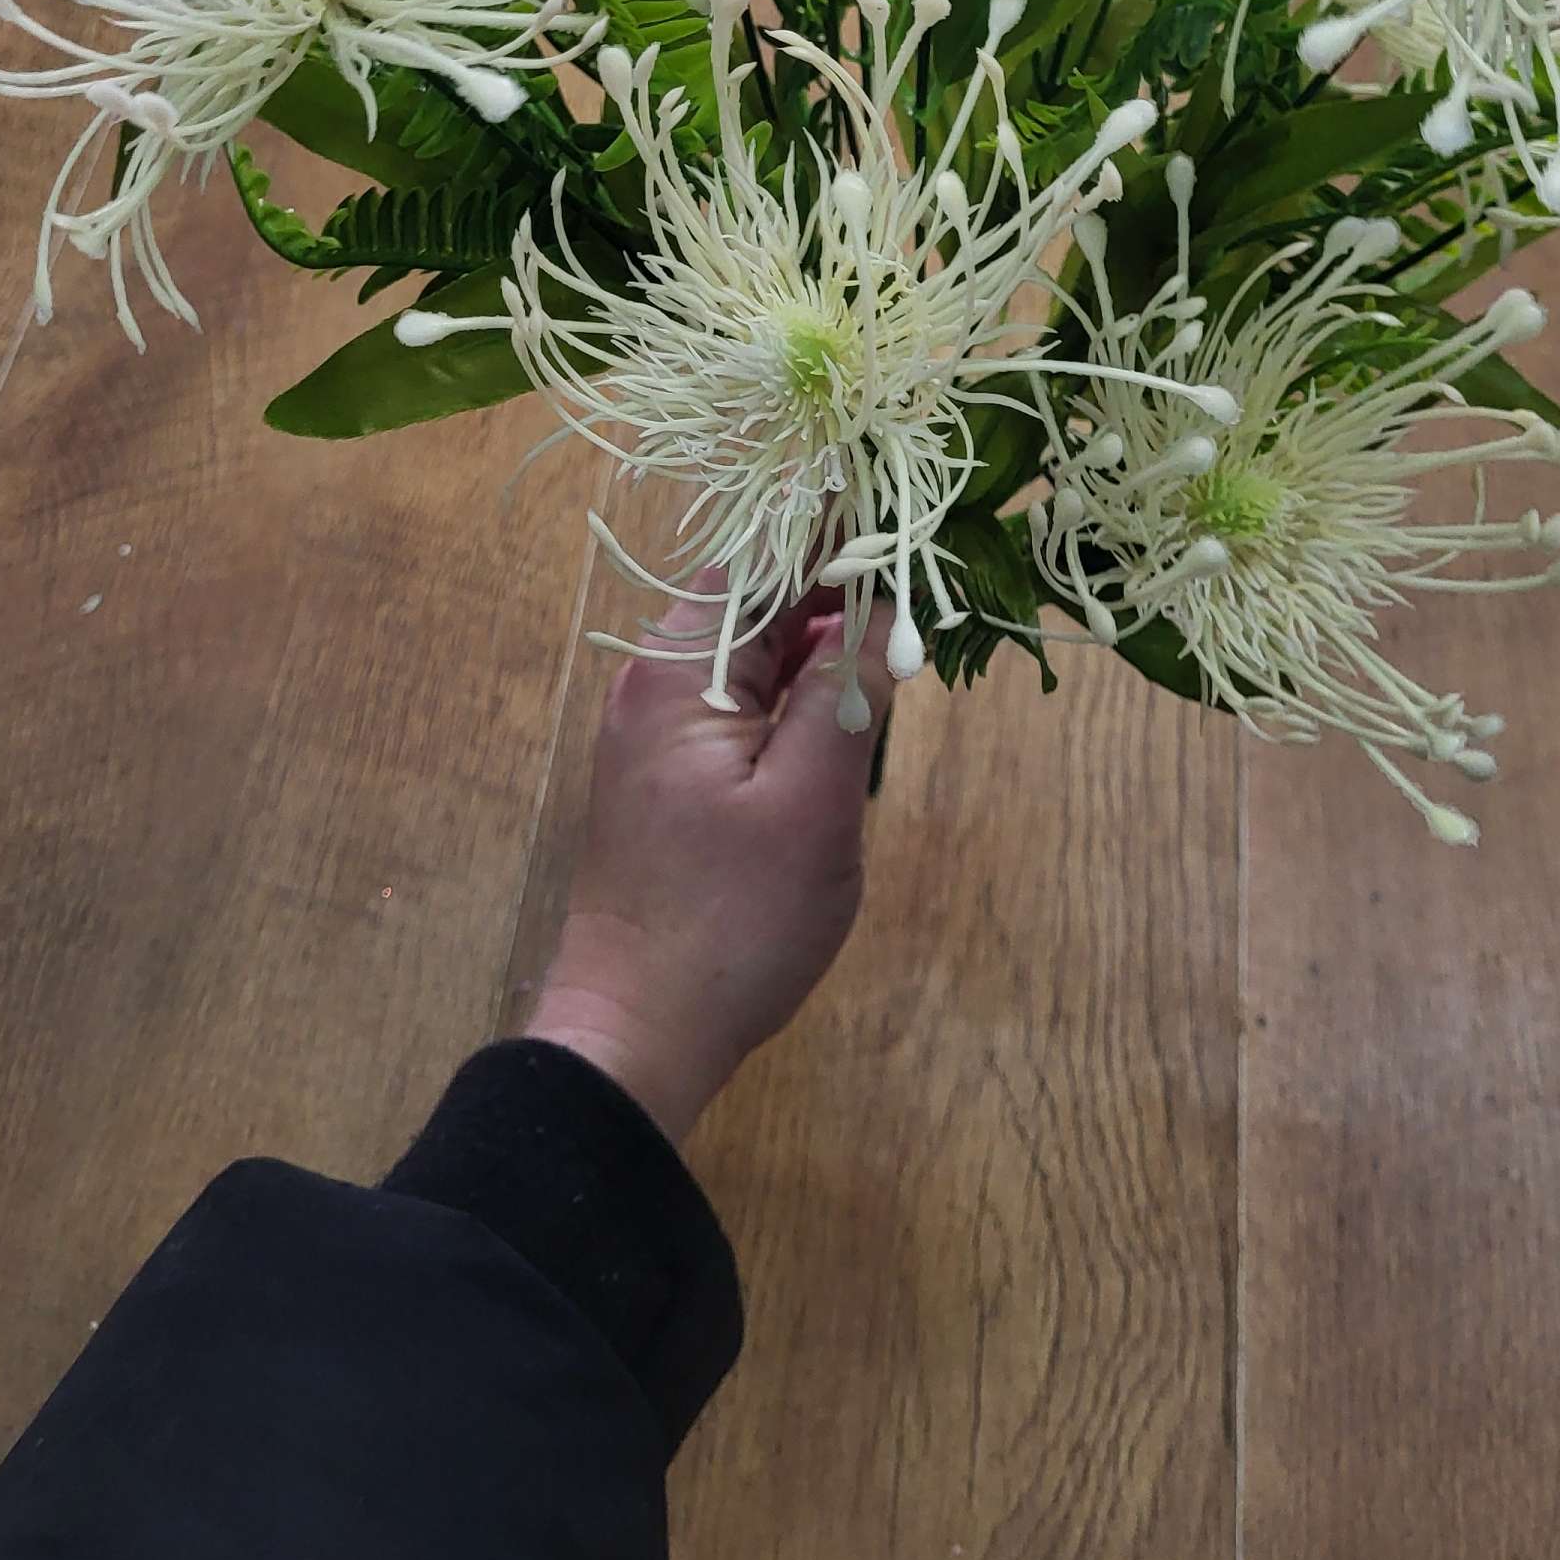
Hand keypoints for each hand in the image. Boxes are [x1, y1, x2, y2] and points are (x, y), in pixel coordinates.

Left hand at [523, 594, 895, 1145]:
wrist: (635, 1032)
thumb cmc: (731, 921)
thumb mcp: (814, 802)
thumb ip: (846, 694)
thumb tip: (880, 610)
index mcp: (678, 670)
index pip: (765, 561)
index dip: (840, 539)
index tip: (914, 528)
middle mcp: (653, 682)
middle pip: (757, 603)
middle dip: (838, 595)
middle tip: (923, 602)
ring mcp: (654, 732)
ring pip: (750, 655)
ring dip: (819, 649)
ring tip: (896, 656)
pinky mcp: (666, 777)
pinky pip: (736, 704)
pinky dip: (792, 697)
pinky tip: (842, 720)